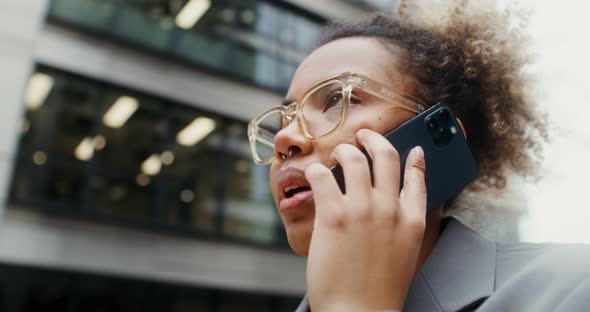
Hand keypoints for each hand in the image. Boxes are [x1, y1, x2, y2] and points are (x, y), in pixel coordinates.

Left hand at [304, 129, 426, 311]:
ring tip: (337, 155)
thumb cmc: (379, 289)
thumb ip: (406, 225)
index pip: (418, 176)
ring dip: (343, 151)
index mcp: (412, 220)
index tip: (413, 148)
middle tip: (363, 136)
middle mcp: (389, 208)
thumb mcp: (405, 254)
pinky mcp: (333, 215)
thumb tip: (401, 203)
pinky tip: (315, 176)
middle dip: (373, 139)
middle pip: (385, 156)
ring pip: (353, 159)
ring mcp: (362, 210)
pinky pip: (323, 176)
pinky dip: (317, 171)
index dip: (415, 158)